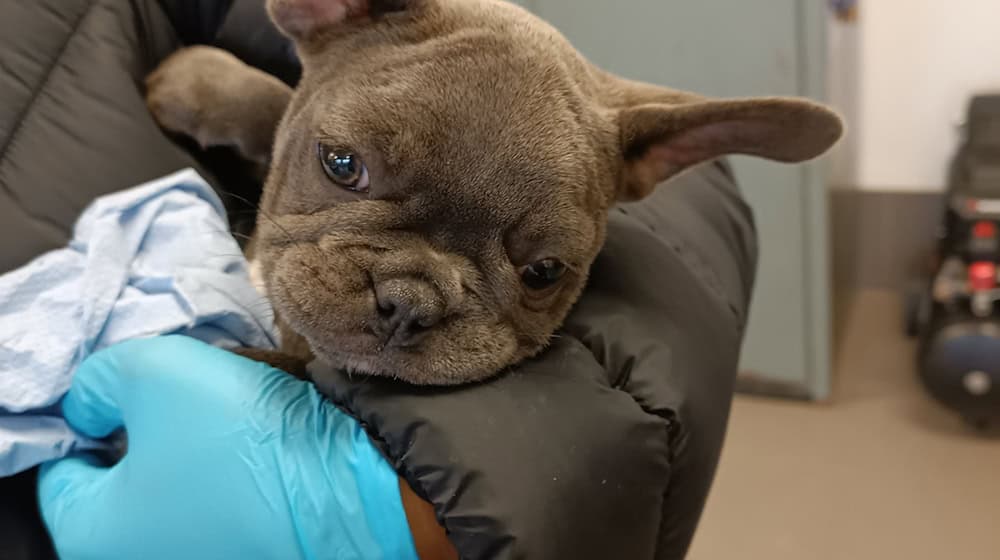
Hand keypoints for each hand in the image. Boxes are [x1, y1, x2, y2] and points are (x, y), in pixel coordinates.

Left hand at [36, 335, 417, 559]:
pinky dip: (233, 468)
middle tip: (186, 392)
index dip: (92, 416)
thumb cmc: (242, 436)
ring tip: (233, 410)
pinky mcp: (252, 550)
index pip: (62, 470)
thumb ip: (100, 380)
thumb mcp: (153, 372)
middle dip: (148, 428)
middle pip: (124, 479)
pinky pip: (222, 500)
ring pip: (178, 484)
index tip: (132, 390)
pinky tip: (262, 442)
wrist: (358, 481)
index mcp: (97, 534)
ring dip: (194, 445)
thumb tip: (95, 402)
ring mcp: (204, 557)